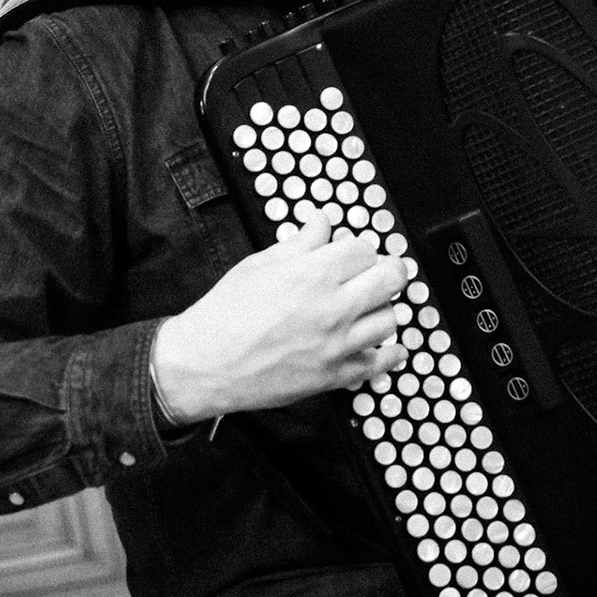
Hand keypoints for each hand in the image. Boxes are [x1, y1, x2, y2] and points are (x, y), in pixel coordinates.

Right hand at [150, 211, 408, 421]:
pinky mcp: (335, 375)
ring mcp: (338, 343)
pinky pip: (380, 363)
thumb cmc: (226, 313)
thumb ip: (299, 243)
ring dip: (383, 309)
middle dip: (387, 270)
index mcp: (314, 274)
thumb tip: (321, 221)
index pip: (364, 248)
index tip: (352, 254)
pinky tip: (385, 346)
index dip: (359, 248)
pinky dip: (389, 354)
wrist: (205, 363)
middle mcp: (333, 307)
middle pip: (391, 278)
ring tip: (369, 308)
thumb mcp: (259, 265)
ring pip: (391, 318)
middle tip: (379, 272)